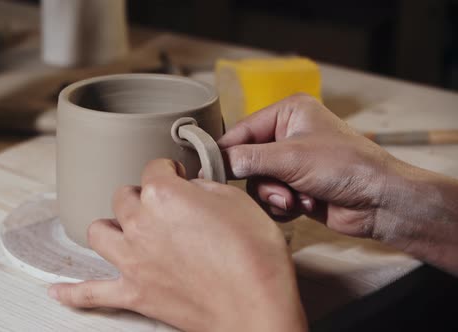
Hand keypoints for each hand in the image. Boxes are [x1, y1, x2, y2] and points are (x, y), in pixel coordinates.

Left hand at [49, 159, 306, 331]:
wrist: (257, 307)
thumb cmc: (254, 256)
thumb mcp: (236, 201)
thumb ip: (204, 187)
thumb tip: (191, 187)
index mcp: (163, 196)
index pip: (154, 168)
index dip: (170, 170)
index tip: (179, 176)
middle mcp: (140, 224)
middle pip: (124, 197)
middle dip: (141, 195)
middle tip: (161, 203)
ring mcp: (133, 261)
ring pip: (100, 232)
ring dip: (111, 225)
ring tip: (124, 227)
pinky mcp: (135, 293)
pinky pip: (92, 293)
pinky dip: (73, 292)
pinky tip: (58, 290)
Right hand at [219, 93, 457, 273]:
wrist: (380, 201)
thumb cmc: (345, 166)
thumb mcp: (291, 157)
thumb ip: (248, 158)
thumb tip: (215, 162)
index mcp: (288, 113)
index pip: (242, 130)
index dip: (225, 151)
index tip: (206, 168)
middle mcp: (288, 135)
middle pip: (247, 160)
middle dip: (262, 180)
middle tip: (277, 189)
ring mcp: (292, 163)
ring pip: (258, 183)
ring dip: (275, 196)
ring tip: (296, 199)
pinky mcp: (296, 187)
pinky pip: (271, 198)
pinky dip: (284, 206)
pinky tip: (305, 205)